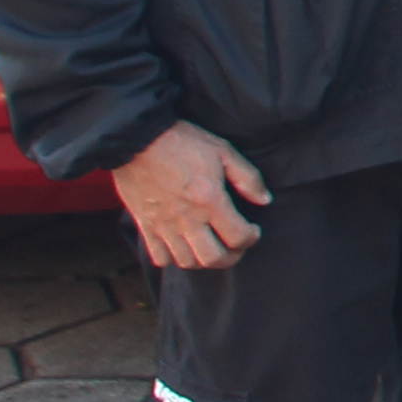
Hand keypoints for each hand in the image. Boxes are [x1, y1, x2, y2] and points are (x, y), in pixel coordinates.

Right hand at [116, 121, 269, 270]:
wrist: (137, 139)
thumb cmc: (182, 142)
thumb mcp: (223, 151)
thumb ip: (248, 177)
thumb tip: (264, 200)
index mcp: (209, 200)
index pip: (237, 236)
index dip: (252, 237)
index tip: (253, 230)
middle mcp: (187, 219)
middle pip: (213, 259)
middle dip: (232, 257)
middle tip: (236, 245)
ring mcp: (164, 226)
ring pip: (187, 262)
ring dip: (204, 260)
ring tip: (211, 245)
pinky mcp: (145, 226)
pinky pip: (160, 258)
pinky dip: (174, 258)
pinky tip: (183, 246)